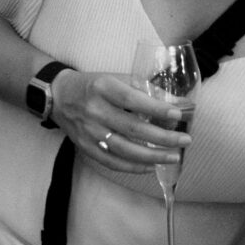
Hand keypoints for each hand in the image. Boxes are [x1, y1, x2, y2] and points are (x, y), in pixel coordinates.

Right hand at [50, 69, 189, 174]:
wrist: (58, 96)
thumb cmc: (92, 85)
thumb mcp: (115, 78)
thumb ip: (142, 89)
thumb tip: (172, 104)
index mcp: (102, 88)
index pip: (132, 100)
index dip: (156, 109)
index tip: (178, 114)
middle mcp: (94, 110)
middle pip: (133, 128)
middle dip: (163, 137)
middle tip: (185, 140)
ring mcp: (89, 131)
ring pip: (125, 149)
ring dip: (153, 156)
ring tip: (174, 156)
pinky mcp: (85, 147)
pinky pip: (112, 162)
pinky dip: (133, 167)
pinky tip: (150, 166)